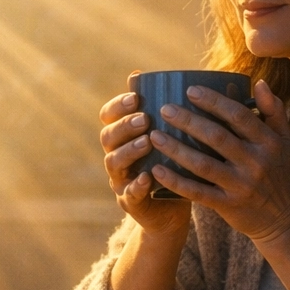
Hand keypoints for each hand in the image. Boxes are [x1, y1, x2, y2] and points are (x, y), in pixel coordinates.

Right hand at [99, 85, 191, 235]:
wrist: (173, 210)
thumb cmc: (174, 166)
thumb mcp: (173, 139)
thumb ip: (170, 115)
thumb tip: (182, 80)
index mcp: (123, 137)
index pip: (109, 116)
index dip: (118, 105)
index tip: (137, 97)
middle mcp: (116, 156)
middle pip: (108, 136)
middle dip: (124, 126)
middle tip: (144, 119)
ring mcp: (120, 180)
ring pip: (113, 163)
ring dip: (129, 151)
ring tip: (147, 142)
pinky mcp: (130, 202)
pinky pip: (128, 194)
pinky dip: (136, 185)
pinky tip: (147, 178)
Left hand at [147, 79, 289, 244]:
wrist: (287, 219)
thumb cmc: (282, 173)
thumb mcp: (286, 141)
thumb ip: (273, 111)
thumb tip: (260, 82)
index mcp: (269, 142)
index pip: (238, 115)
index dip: (213, 101)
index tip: (190, 90)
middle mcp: (256, 162)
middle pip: (217, 137)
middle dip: (188, 120)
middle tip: (165, 109)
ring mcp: (242, 185)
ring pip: (203, 164)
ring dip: (176, 149)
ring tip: (155, 136)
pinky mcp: (229, 205)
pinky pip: (198, 192)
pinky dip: (176, 181)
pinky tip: (157, 170)